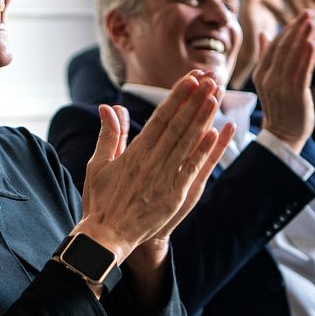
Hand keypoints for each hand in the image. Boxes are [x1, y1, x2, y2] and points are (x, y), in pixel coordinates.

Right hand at [75, 71, 230, 264]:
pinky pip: (191, 170)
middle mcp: (150, 162)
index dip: (177, 97)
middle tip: (210, 79)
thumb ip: (109, 134)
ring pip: (187, 143)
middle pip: (177, 125)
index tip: (190, 79)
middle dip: (194, 100)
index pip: (160, 117)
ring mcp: (164, 179)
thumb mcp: (99, 164)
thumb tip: (109, 107)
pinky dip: (203, 151)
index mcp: (134, 152)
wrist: (105, 237)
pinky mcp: (174, 196)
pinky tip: (215, 134)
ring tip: (215, 97)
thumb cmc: (100, 201)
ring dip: (202, 119)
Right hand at [253, 11, 314, 152]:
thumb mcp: (267, 81)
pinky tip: (312, 43)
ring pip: (292, 57)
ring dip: (303, 37)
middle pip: (283, 48)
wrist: (282, 136)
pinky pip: (301, 72)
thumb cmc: (279, 106)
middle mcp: (269, 79)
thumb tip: (262, 33)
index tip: (300, 17)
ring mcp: (282, 87)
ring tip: (313, 22)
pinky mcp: (295, 95)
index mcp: (261, 74)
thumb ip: (265, 56)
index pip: (273, 46)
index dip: (287, 30)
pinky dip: (306, 57)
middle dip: (296, 29)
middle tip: (309, 13)